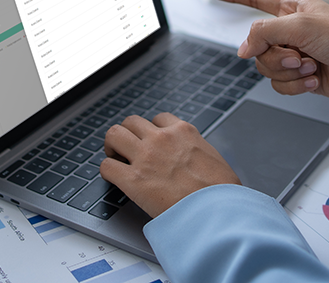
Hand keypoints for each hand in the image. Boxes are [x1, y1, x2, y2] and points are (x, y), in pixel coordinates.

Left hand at [99, 113, 239, 217]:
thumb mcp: (213, 158)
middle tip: (126, 148)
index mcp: (183, 132)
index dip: (151, 130)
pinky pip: (106, 166)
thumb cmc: (222, 192)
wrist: (218, 211)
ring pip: (114, 134)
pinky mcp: (133, 179)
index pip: (159, 118)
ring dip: (112, 146)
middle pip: (131, 121)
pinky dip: (106, 171)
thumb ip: (196, 151)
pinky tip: (113, 178)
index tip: (150, 140)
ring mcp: (146, 156)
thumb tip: (193, 160)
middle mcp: (162, 138)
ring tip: (115, 158)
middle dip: (127, 133)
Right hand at [214, 0, 328, 102]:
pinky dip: (295, 85)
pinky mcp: (302, 76)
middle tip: (298, 55)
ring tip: (311, 67)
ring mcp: (297, 53)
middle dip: (275, 54)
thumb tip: (244, 51)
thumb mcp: (301, 26)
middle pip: (257, 43)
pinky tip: (314, 79)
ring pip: (266, 66)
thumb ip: (264, 33)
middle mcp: (292, 29)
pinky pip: (280, 84)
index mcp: (293, 7)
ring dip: (288, 71)